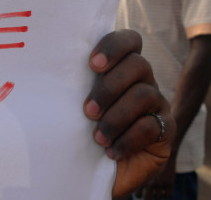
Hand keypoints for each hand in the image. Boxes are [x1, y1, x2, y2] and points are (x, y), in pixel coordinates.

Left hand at [83, 29, 174, 198]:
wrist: (98, 170)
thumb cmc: (79, 130)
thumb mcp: (71, 105)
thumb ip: (70, 85)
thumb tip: (45, 71)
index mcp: (120, 67)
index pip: (129, 40)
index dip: (113, 47)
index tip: (92, 65)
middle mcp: (142, 80)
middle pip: (138, 64)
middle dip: (109, 88)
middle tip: (88, 111)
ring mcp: (157, 104)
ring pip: (144, 95)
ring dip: (116, 117)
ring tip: (97, 137)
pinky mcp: (165, 130)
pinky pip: (152, 126)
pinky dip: (128, 139)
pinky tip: (111, 151)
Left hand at [140, 157, 175, 198]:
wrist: (166, 153)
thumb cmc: (152, 158)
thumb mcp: (144, 165)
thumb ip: (138, 173)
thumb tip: (130, 178)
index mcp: (144, 178)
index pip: (138, 193)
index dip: (138, 195)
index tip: (138, 194)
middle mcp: (152, 182)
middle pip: (148, 197)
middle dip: (147, 198)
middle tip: (147, 196)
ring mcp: (162, 184)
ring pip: (158, 197)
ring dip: (157, 196)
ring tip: (155, 192)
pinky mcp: (170, 183)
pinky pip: (168, 195)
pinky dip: (165, 194)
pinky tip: (163, 191)